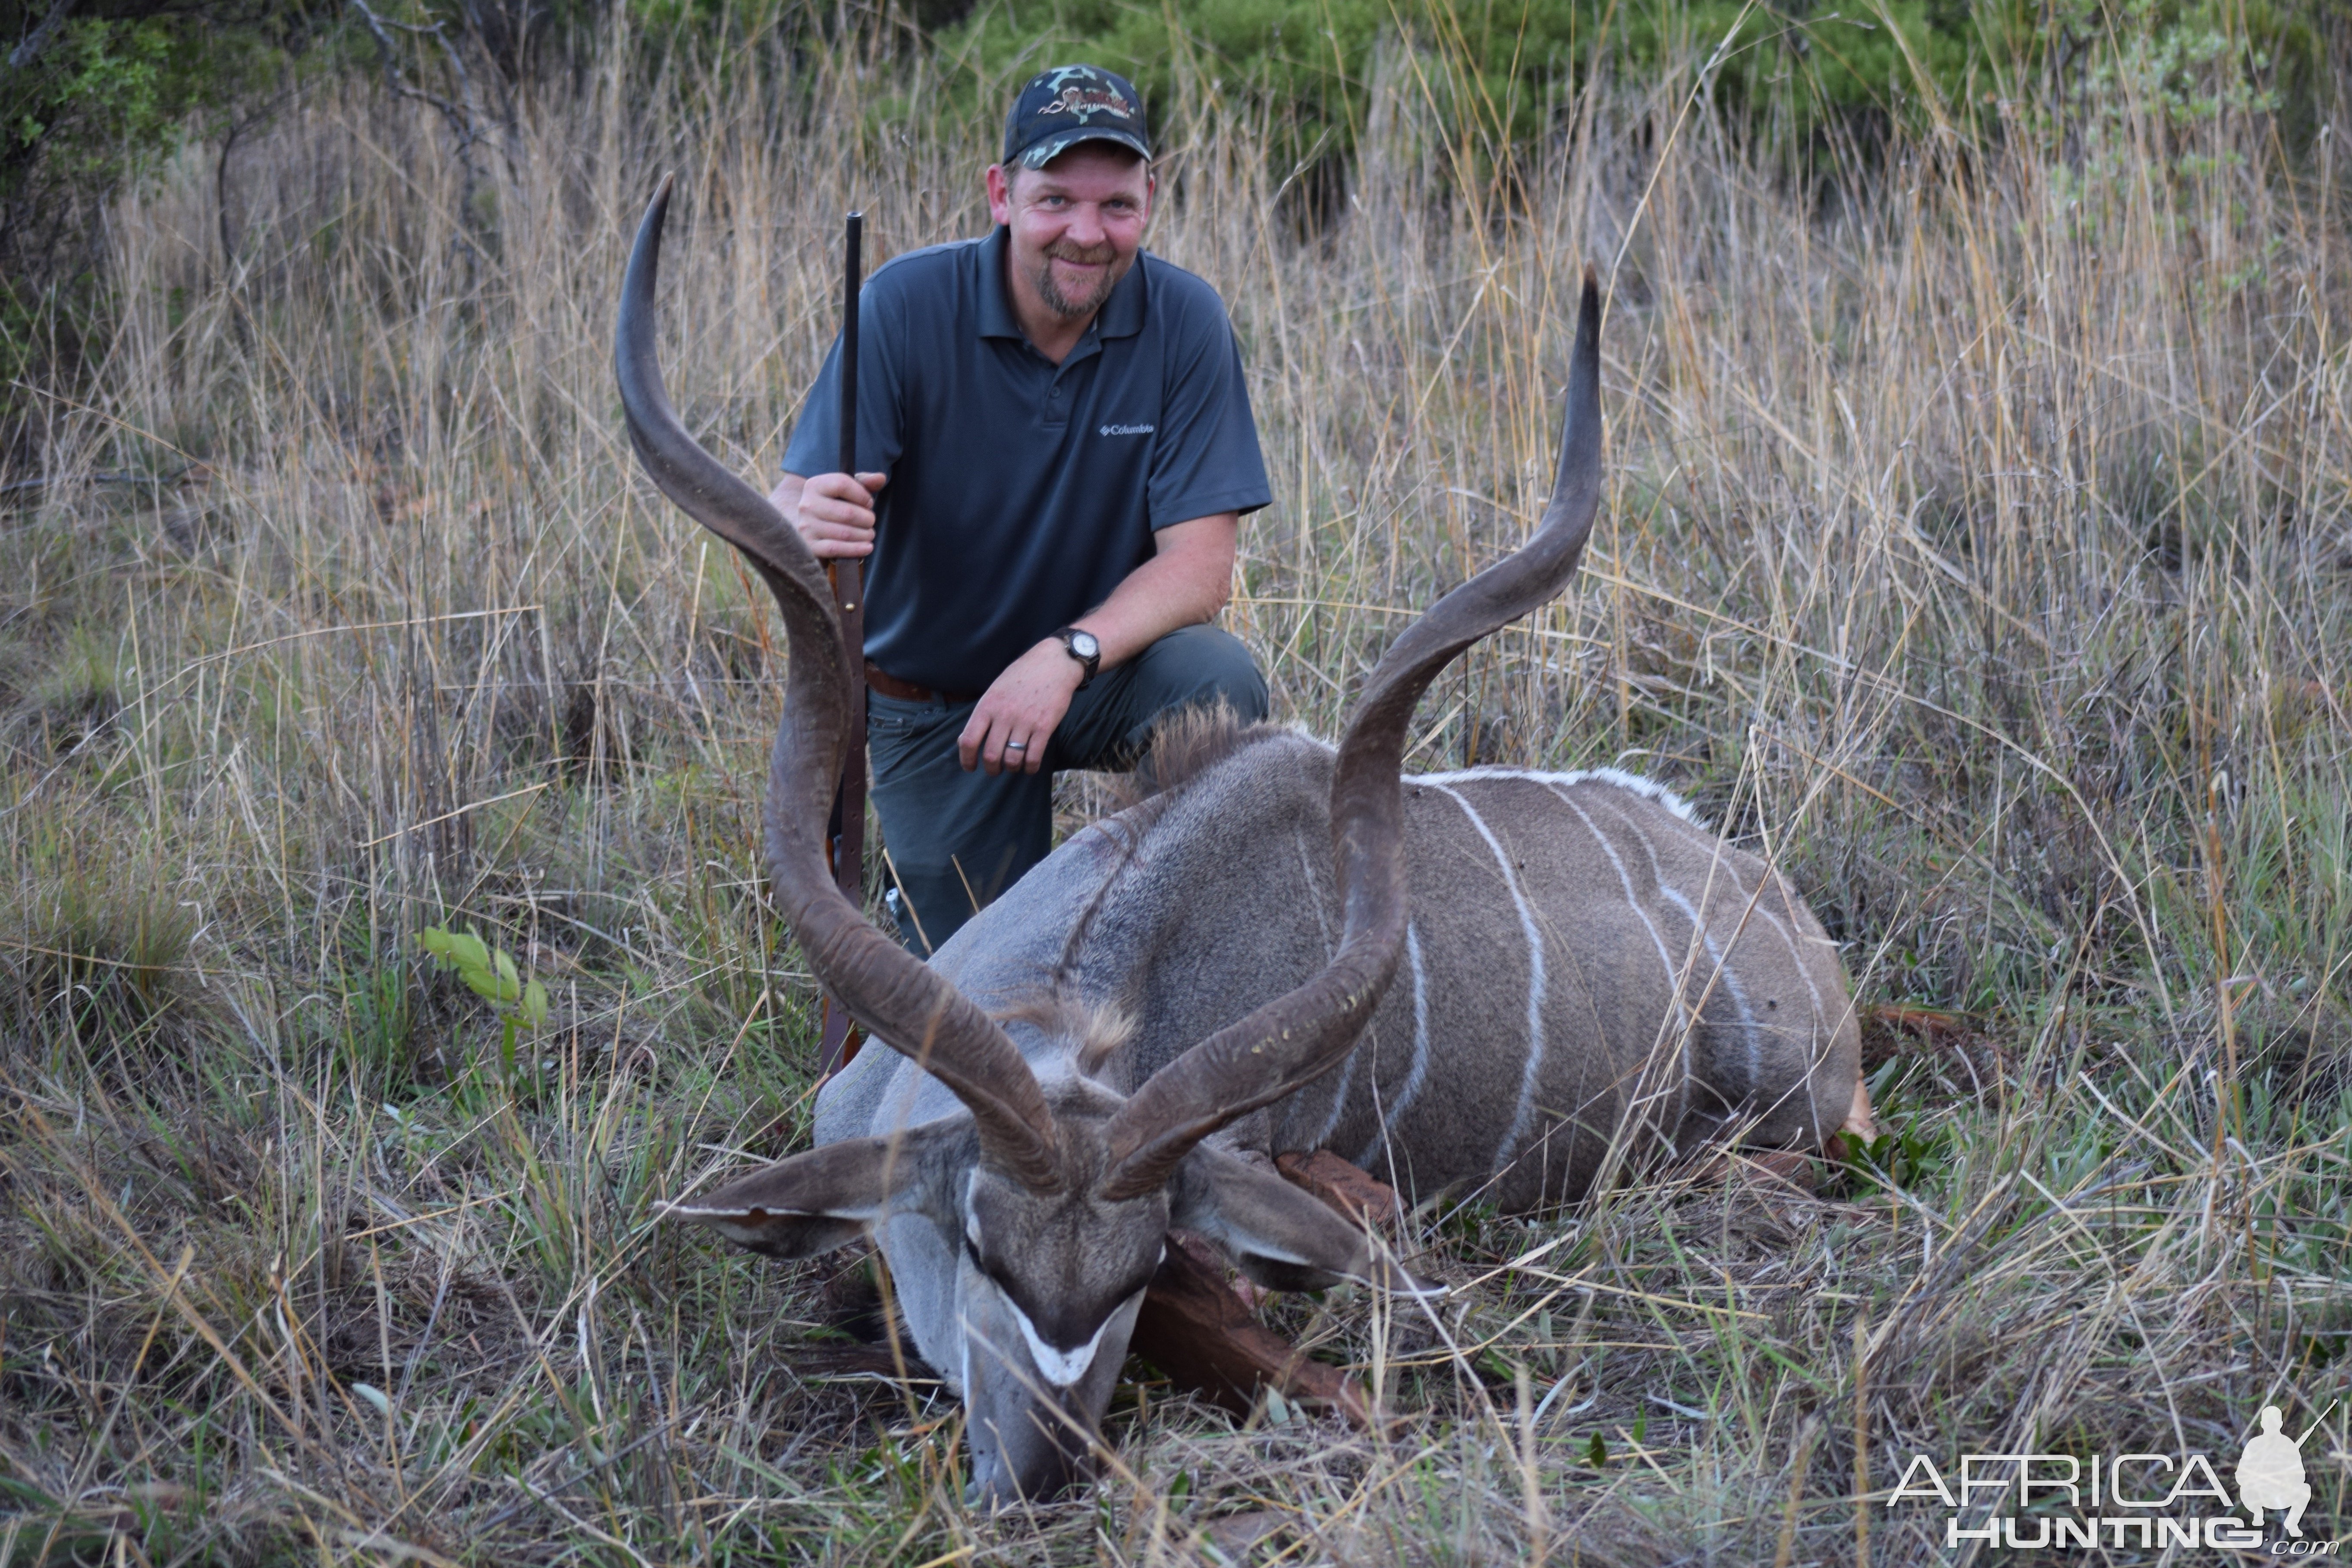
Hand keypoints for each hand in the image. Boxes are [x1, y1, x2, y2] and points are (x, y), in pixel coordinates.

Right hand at [787, 471, 886, 559]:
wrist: (811, 523)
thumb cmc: (834, 504)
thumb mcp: (847, 489)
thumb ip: (864, 482)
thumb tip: (881, 478)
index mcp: (815, 485)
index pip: (842, 484)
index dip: (862, 495)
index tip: (868, 503)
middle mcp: (807, 505)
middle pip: (847, 512)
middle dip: (867, 519)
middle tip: (870, 521)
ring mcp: (807, 527)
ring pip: (845, 533)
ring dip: (864, 535)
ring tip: (869, 534)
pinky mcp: (810, 546)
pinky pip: (836, 549)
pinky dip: (856, 549)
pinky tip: (867, 547)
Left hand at [959, 639, 1085, 774]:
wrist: (1053, 662)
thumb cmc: (1022, 676)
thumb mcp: (995, 690)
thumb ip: (982, 714)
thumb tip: (965, 740)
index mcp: (988, 705)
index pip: (968, 740)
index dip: (966, 759)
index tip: (970, 767)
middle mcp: (1004, 714)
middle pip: (991, 755)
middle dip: (991, 769)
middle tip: (994, 770)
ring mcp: (1025, 721)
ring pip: (1012, 759)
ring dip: (1011, 768)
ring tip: (1013, 766)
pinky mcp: (1045, 726)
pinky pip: (1034, 757)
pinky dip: (1030, 767)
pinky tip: (1030, 766)